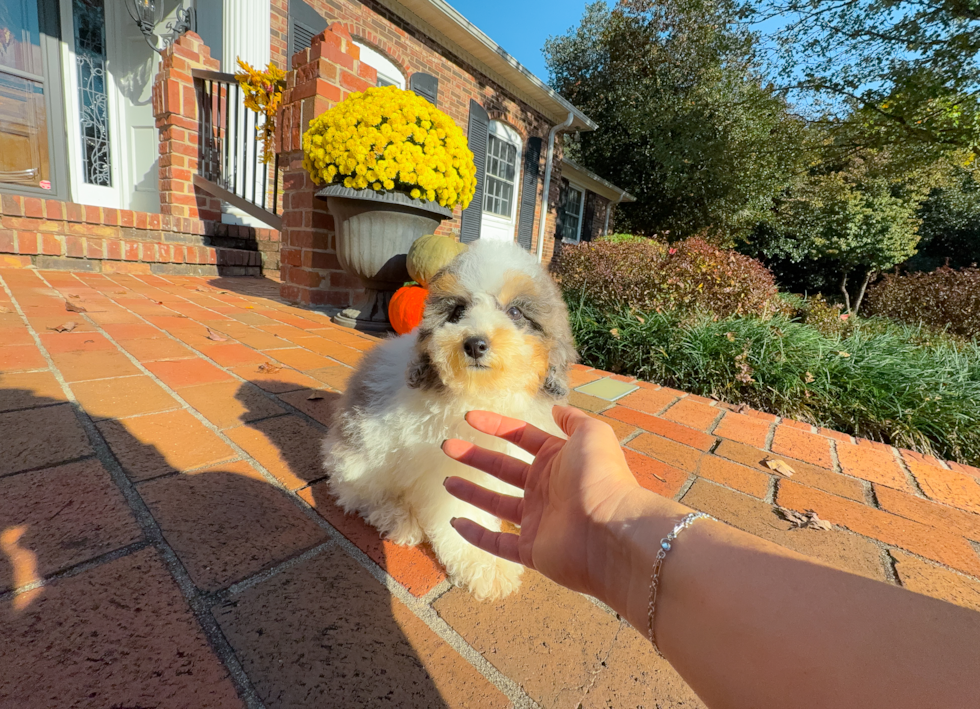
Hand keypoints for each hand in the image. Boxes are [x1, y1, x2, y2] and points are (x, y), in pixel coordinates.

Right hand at [441, 405, 655, 598]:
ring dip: (471, 492)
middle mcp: (546, 489)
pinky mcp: (531, 550)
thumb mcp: (592, 434)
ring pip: (496, 504)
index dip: (495, 425)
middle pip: (503, 468)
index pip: (521, 437)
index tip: (468, 417)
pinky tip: (457, 522)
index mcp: (558, 460)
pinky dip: (476, 535)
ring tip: (447, 480)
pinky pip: (497, 543)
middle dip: (475, 456)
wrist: (610, 531)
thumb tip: (557, 410)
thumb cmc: (601, 478)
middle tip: (447, 446)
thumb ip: (573, 420)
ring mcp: (537, 520)